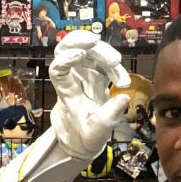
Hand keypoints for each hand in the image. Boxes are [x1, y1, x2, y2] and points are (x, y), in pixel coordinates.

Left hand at [48, 34, 131, 160]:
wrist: (83, 141)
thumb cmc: (83, 138)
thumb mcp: (95, 135)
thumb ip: (107, 118)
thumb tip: (123, 98)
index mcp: (66, 93)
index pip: (57, 70)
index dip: (65, 58)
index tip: (81, 54)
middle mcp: (72, 79)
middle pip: (66, 49)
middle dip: (79, 40)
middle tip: (95, 42)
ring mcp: (83, 75)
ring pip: (87, 51)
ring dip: (103, 52)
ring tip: (116, 64)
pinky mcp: (96, 75)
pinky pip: (103, 62)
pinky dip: (115, 68)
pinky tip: (122, 82)